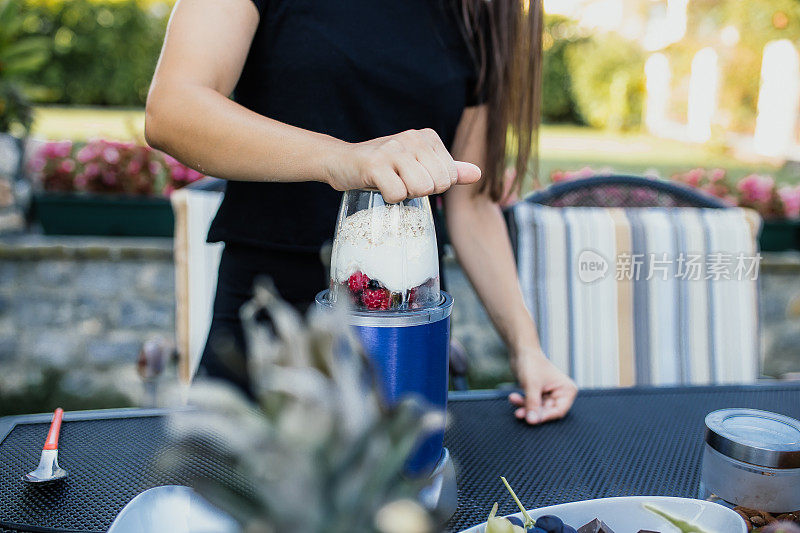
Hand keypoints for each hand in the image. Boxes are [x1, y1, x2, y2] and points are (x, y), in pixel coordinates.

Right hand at [325, 128, 481, 202]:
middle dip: (420, 192)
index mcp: (427, 136)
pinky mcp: (375, 164)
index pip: (450, 176)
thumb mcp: (419, 165)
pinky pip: (397, 194)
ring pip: (419, 189)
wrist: (342, 162)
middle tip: (402, 182)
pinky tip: (379, 186)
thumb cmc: (384, 166)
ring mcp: (393, 149)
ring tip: (391, 183)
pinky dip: (389, 198)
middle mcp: (412, 138)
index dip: (433, 186)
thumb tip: (478, 173)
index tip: (414, 177)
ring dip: (404, 194)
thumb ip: (449, 169)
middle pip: (437, 184)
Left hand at [508, 347, 576, 424]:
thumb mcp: (532, 386)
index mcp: (567, 390)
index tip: (532, 419)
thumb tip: (533, 421)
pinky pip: (531, 404)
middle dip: (532, 411)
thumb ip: (533, 404)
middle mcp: (561, 394)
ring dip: (525, 406)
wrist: (521, 351)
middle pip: (547, 412)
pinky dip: (522, 402)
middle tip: (519, 413)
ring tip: (514, 400)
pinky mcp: (539, 394)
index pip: (558, 411)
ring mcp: (550, 395)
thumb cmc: (531, 363)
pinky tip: (513, 397)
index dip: (545, 416)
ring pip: (537, 409)